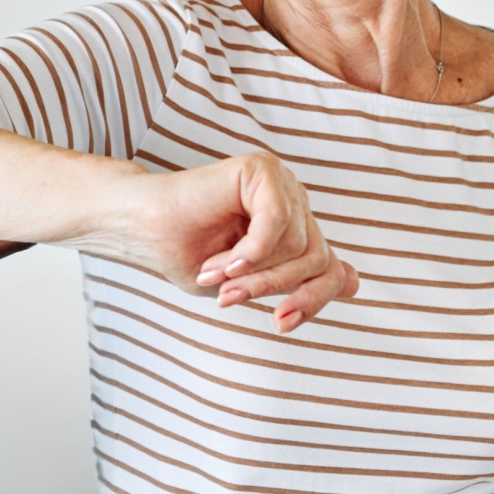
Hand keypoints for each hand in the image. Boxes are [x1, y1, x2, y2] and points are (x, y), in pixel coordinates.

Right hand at [135, 152, 357, 332]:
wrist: (139, 227)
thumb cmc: (182, 251)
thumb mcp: (246, 281)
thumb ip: (294, 278)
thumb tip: (355, 282)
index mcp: (292, 225)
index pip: (329, 268)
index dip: (312, 300)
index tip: (279, 323)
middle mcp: (292, 201)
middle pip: (318, 259)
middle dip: (275, 288)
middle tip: (230, 300)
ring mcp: (280, 183)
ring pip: (299, 245)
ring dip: (253, 272)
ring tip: (214, 273)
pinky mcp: (261, 170)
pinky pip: (277, 222)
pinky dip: (251, 250)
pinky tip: (226, 260)